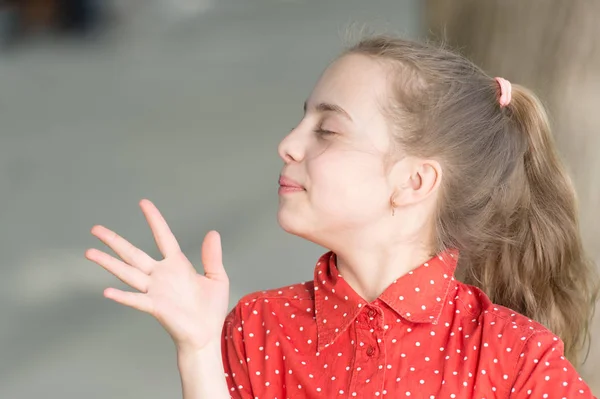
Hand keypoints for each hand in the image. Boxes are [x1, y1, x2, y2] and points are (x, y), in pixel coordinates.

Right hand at [85, 199, 229, 352]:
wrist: (206, 335)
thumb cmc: (210, 309)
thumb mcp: (216, 278)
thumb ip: (212, 257)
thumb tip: (212, 232)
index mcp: (177, 265)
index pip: (163, 237)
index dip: (154, 220)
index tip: (143, 203)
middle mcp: (161, 275)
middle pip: (133, 254)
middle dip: (114, 241)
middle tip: (95, 229)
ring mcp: (155, 291)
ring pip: (127, 273)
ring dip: (108, 263)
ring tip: (89, 252)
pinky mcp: (155, 307)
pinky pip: (136, 300)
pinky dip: (122, 296)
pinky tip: (107, 291)